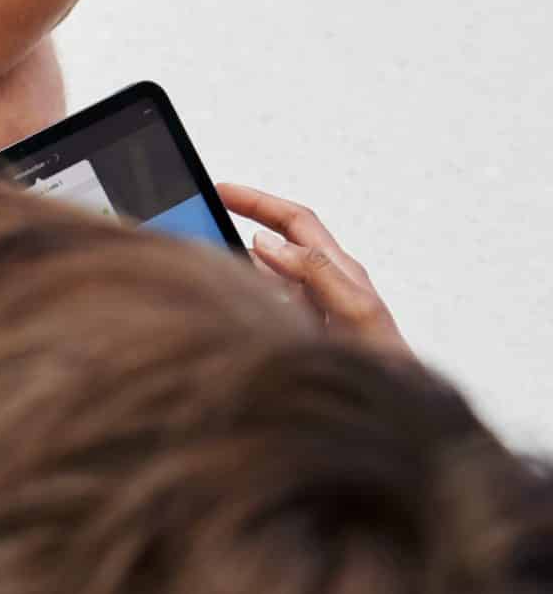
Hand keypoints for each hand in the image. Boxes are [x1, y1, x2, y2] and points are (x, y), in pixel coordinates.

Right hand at [215, 184, 407, 354]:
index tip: (221, 189)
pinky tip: (218, 300)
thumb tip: (266, 243)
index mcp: (337, 268)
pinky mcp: (294, 332)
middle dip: (241, 219)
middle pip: (276, 240)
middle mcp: (320, 283)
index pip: (294, 221)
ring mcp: (306, 309)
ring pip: (264, 272)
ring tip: (200, 255)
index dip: (258, 202)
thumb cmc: (383, 363)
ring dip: (234, 259)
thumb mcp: (355, 310)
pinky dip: (238, 293)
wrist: (393, 405)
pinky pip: (261, 302)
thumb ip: (315, 272)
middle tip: (202, 212)